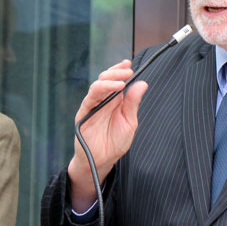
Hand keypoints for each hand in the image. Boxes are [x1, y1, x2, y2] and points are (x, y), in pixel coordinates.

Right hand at [68, 60, 147, 210]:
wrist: (102, 161)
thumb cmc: (115, 143)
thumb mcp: (129, 122)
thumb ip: (133, 103)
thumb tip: (142, 83)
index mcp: (114, 101)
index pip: (116, 80)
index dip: (121, 70)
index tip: (129, 64)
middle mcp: (102, 100)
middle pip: (106, 78)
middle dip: (117, 72)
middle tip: (128, 70)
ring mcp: (92, 105)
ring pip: (98, 85)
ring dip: (110, 79)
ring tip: (123, 80)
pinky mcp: (84, 112)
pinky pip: (90, 97)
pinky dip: (102, 89)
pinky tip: (115, 88)